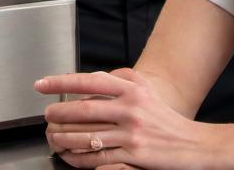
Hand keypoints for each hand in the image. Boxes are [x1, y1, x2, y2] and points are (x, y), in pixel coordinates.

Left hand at [36, 68, 212, 168]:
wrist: (190, 144)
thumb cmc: (163, 117)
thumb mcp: (147, 90)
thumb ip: (123, 78)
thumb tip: (94, 76)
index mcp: (132, 89)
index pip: (91, 80)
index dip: (62, 82)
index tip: (42, 84)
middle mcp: (131, 108)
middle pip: (85, 110)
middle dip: (59, 112)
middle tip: (46, 114)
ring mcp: (131, 134)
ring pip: (87, 136)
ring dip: (64, 137)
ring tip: (52, 136)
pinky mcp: (132, 156)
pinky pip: (97, 158)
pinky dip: (78, 158)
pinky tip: (68, 155)